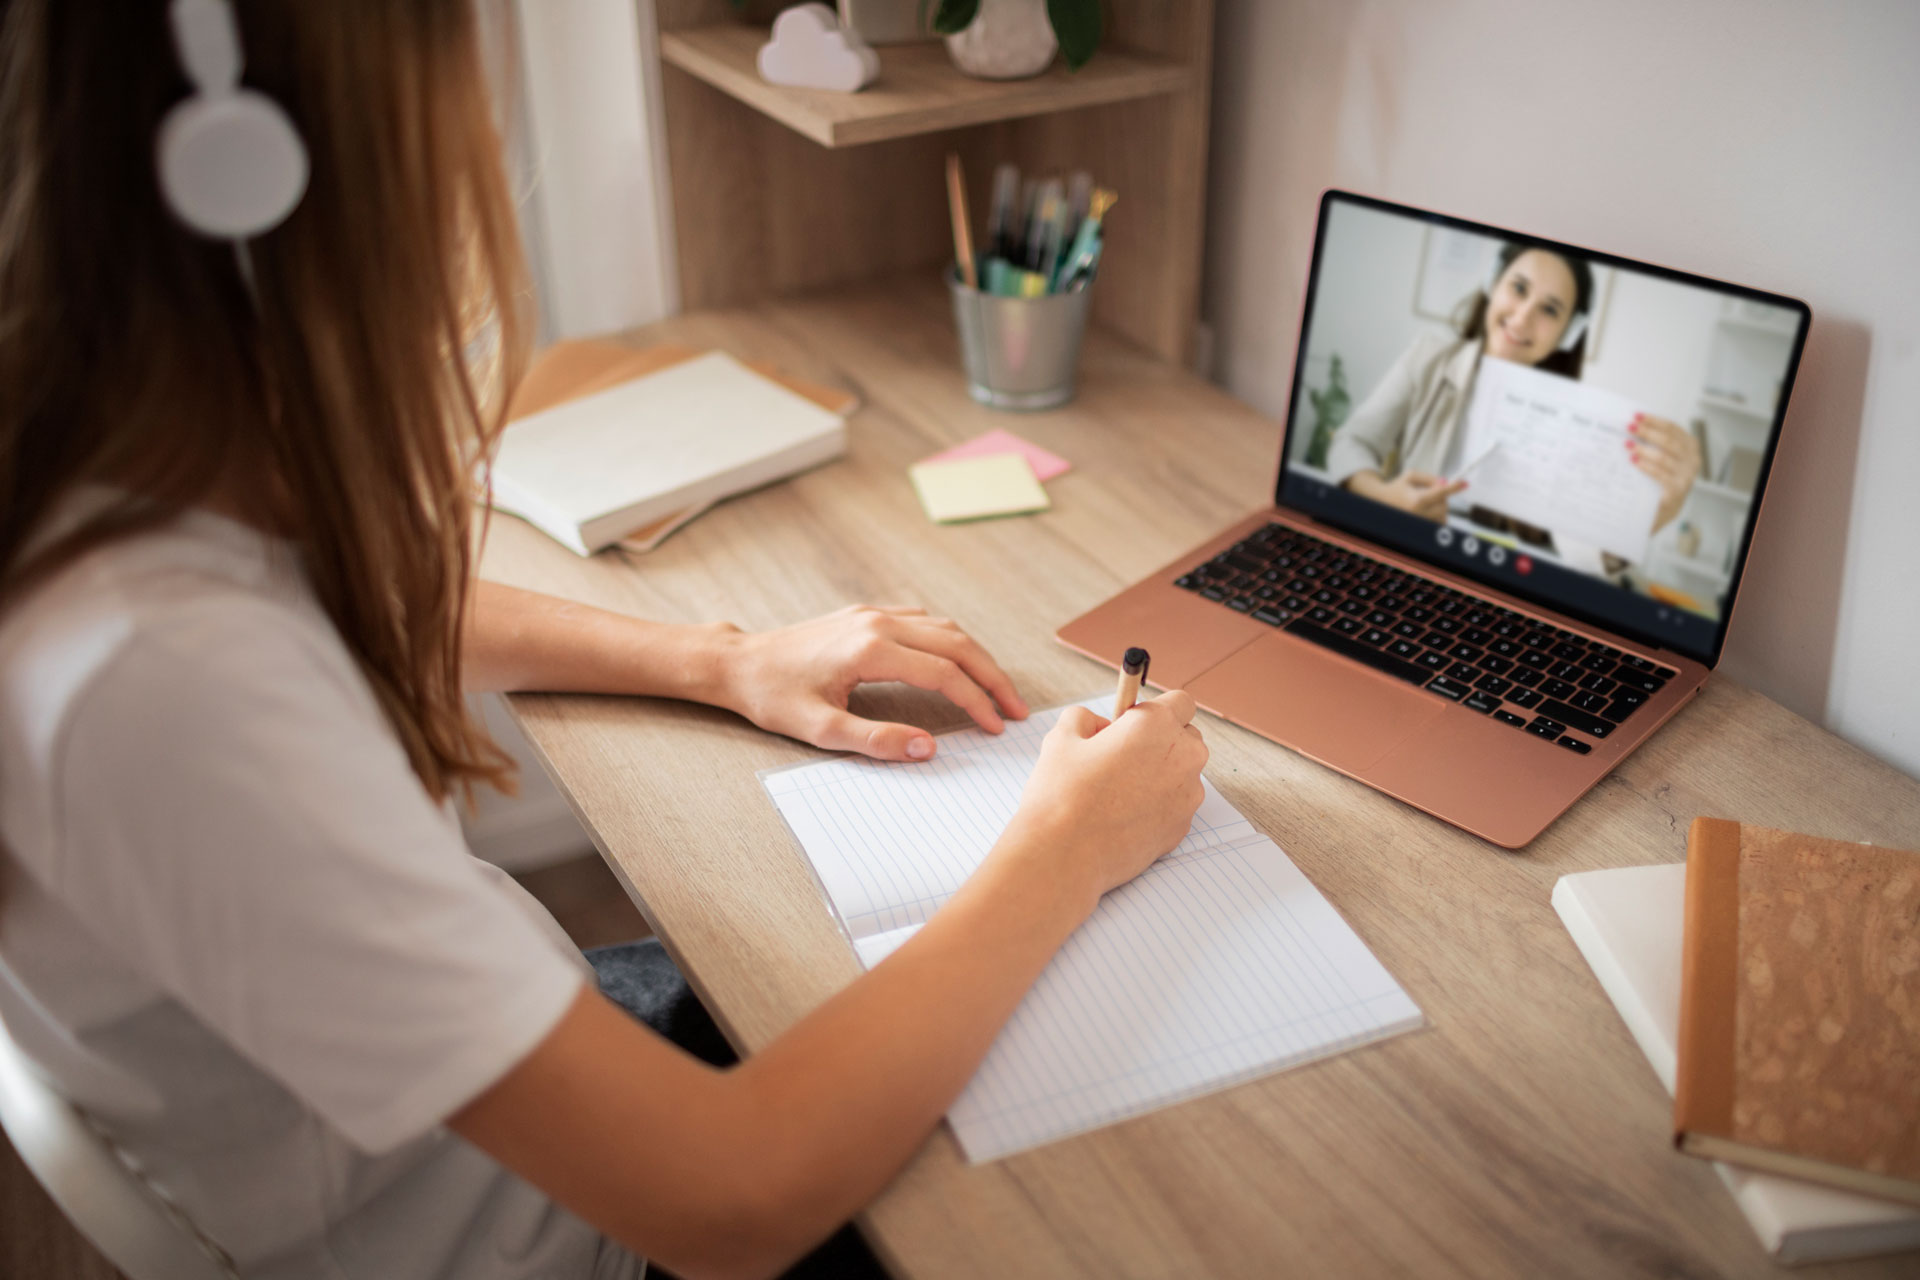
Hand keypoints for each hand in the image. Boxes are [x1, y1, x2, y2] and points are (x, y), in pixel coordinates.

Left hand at [712, 605, 1026, 760]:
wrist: (739, 663)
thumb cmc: (773, 697)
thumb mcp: (820, 730)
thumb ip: (877, 741)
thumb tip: (928, 748)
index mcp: (870, 649)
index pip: (945, 673)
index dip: (977, 701)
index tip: (998, 727)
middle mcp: (878, 622)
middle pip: (957, 644)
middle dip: (993, 677)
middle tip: (1016, 709)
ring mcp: (873, 613)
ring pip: (945, 628)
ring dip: (976, 657)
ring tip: (996, 690)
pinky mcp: (866, 614)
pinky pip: (924, 621)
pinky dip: (952, 642)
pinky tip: (959, 663)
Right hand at [1000, 690, 1207, 900]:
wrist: (1064, 855)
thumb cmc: (1062, 795)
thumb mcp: (1062, 737)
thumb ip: (1085, 718)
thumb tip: (1099, 725)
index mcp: (1157, 725)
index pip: (1181, 702)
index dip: (1155, 710)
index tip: (1133, 723)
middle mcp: (1183, 757)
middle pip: (1187, 737)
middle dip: (1162, 741)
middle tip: (1122, 756)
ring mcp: (1187, 796)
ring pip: (1183, 773)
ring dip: (1161, 774)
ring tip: (1119, 791)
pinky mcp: (1183, 827)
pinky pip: (1177, 805)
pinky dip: (1159, 805)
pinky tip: (1124, 815)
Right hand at [1349, 469, 1467, 521]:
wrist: (1382, 500)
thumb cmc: (1397, 487)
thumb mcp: (1411, 475)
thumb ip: (1429, 477)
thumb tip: (1444, 483)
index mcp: (1416, 499)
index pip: (1441, 492)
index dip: (1454, 487)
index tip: (1465, 483)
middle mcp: (1419, 513)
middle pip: (1445, 505)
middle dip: (1443, 497)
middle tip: (1432, 490)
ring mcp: (1421, 522)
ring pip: (1443, 515)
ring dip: (1440, 507)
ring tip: (1427, 501)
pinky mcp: (1422, 528)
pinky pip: (1439, 523)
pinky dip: (1438, 516)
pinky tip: (1429, 510)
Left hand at [1627, 414, 1700, 532]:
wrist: (1662, 511)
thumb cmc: (1659, 480)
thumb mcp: (1661, 459)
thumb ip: (1654, 444)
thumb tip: (1633, 426)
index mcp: (1690, 448)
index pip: (1673, 429)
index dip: (1654, 421)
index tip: (1637, 416)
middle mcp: (1692, 461)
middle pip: (1669, 441)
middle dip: (1647, 432)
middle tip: (1629, 427)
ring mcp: (1687, 477)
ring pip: (1664, 457)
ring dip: (1643, 449)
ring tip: (1627, 445)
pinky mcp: (1677, 491)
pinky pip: (1660, 475)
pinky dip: (1646, 467)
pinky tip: (1633, 461)